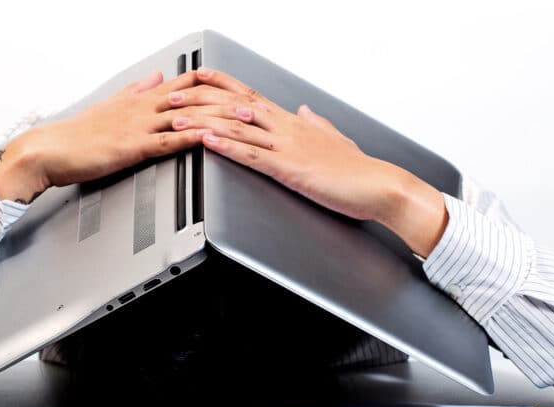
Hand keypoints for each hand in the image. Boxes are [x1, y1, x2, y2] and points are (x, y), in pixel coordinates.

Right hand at [0, 71, 253, 202]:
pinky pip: (168, 142)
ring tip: (245, 123)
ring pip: (187, 117)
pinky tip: (209, 141)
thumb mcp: (112, 104)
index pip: (187, 84)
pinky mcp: (132, 147)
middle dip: (228, 102)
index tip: (239, 88)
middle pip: (195, 98)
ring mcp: (139, 126)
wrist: (50, 149)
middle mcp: (144, 108)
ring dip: (219, 119)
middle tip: (256, 106)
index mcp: (142, 99)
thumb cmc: (78, 133)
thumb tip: (158, 76)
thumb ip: (138, 90)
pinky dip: (191, 140)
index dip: (215, 86)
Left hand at [171, 67, 447, 256]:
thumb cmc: (357, 167)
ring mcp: (287, 147)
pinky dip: (228, 147)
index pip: (251, 95)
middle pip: (236, 106)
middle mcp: (287, 128)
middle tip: (175, 95)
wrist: (378, 185)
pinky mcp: (290, 169)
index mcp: (293, 122)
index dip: (222, 84)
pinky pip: (253, 156)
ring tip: (178, 118)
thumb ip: (316, 123)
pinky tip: (209, 142)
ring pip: (238, 128)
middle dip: (201, 99)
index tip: (200, 74)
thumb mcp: (334, 138)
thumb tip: (305, 110)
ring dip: (204, 122)